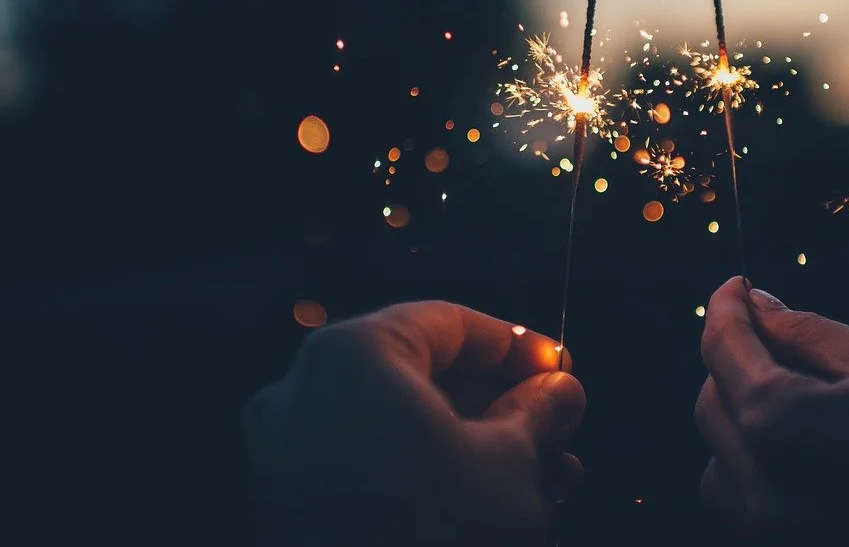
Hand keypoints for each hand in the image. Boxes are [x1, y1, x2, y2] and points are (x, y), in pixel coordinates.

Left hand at [244, 300, 585, 545]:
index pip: (448, 323)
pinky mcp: (292, 511)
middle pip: (422, 376)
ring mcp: (288, 456)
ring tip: (547, 473)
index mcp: (353, 356)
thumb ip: (538, 411)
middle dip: (501, 403)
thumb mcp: (511, 463)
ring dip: (476, 444)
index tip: (560, 367)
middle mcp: (303, 394)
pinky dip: (429, 474)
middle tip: (557, 424)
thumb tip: (559, 390)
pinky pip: (371, 469)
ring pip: (401, 428)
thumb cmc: (435, 536)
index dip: (517, 345)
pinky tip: (495, 501)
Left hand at [694, 277, 848, 540]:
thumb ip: (803, 334)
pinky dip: (764, 466)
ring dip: (745, 417)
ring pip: (723, 463)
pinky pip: (753, 507)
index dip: (726, 310)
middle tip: (773, 324)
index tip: (736, 285)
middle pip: (713, 409)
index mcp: (785, 434)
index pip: (725, 356)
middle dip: (736, 361)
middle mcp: (770, 501)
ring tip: (797, 386)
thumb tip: (756, 304)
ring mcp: (785, 540)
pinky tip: (812, 440)